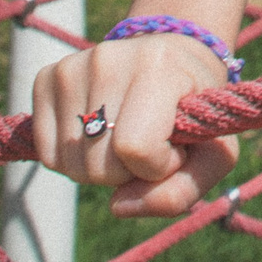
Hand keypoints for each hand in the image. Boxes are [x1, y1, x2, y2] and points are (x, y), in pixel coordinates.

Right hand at [30, 33, 239, 216]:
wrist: (171, 55)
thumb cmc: (195, 109)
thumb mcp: (214, 153)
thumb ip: (180, 191)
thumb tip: (118, 206)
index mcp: (160, 67)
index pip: (137, 148)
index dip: (158, 166)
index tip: (173, 145)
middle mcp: (109, 59)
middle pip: (99, 165)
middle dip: (128, 173)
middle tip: (149, 141)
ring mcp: (73, 67)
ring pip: (71, 165)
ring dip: (101, 169)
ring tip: (125, 135)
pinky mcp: (47, 78)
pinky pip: (49, 155)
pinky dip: (75, 160)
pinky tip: (98, 134)